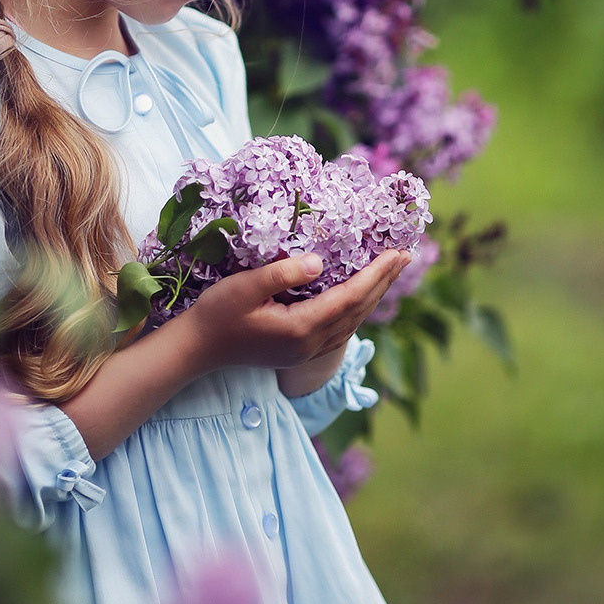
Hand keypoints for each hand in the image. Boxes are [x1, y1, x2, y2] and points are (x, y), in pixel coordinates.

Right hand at [182, 249, 410, 376]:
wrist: (197, 350)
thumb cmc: (217, 313)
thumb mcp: (244, 287)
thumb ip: (282, 273)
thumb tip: (319, 262)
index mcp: (300, 329)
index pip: (350, 298)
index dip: (376, 275)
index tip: (397, 252)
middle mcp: (310, 344)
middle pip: (358, 311)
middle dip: (383, 282)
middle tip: (406, 255)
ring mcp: (306, 351)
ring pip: (352, 322)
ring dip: (374, 295)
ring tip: (390, 271)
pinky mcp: (299, 350)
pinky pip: (340, 328)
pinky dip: (356, 308)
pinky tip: (360, 296)